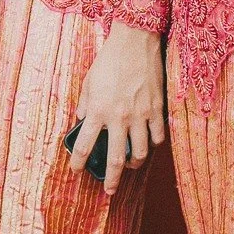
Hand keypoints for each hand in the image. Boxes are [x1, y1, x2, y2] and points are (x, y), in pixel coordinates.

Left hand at [69, 24, 165, 195]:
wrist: (135, 42)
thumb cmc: (109, 60)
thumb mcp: (89, 81)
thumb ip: (85, 103)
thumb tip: (81, 119)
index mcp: (98, 110)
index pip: (84, 145)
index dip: (78, 162)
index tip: (75, 171)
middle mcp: (118, 118)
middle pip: (114, 160)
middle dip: (111, 180)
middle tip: (109, 191)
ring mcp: (140, 116)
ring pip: (140, 154)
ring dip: (134, 165)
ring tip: (130, 166)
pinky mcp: (157, 110)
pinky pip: (157, 137)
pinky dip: (152, 144)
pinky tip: (147, 143)